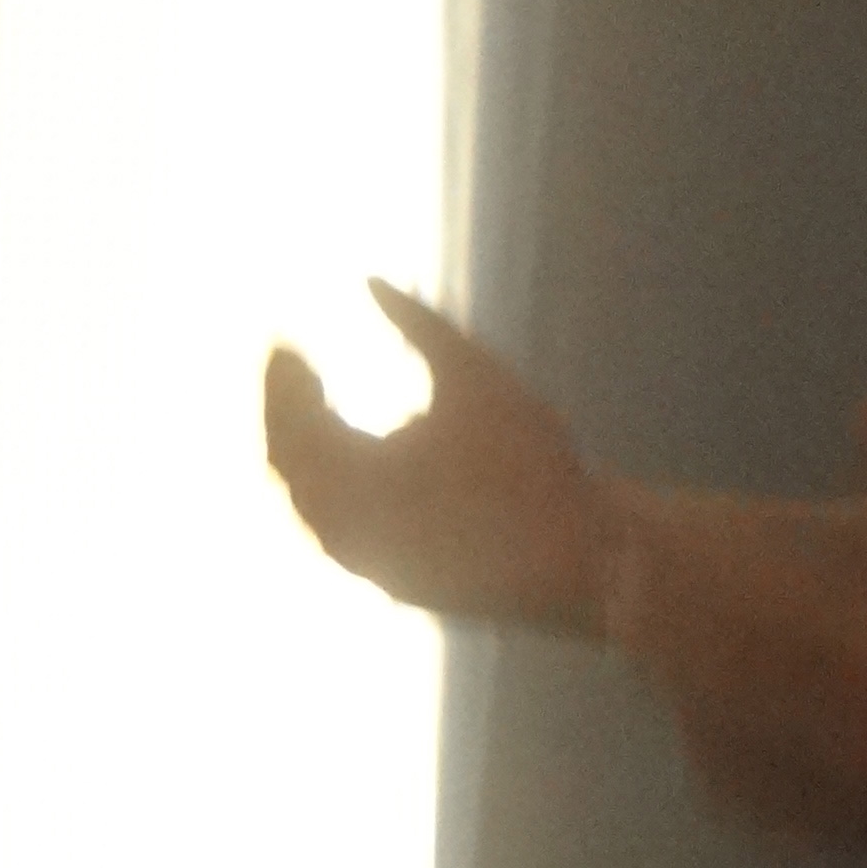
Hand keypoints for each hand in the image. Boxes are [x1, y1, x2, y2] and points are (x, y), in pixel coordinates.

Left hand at [263, 282, 613, 629]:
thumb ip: (417, 322)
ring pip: (312, 511)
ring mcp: (369, 568)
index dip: (283, 381)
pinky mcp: (396, 588)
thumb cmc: (532, 462)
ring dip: (310, 461)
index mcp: (354, 480)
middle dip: (289, 417)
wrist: (583, 558)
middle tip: (299, 375)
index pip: (291, 424)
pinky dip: (338, 497)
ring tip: (326, 418)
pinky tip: (368, 470)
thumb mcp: (476, 375)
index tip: (287, 344)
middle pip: (289, 469)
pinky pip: (344, 539)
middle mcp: (347, 532)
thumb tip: (369, 279)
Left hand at [603, 380, 866, 863]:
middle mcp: (853, 751)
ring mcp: (847, 808)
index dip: (680, 586)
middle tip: (613, 583)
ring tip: (646, 639)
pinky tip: (702, 720)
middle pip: (712, 690)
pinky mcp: (853, 844)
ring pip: (719, 752)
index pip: (750, 623)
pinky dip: (715, 760)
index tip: (631, 547)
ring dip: (676, 693)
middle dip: (655, 632)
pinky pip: (754, 808)